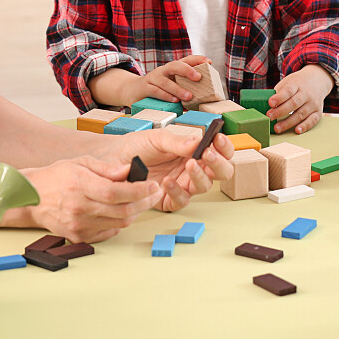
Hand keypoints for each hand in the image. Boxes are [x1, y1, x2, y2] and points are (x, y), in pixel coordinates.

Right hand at [20, 156, 162, 242]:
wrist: (32, 198)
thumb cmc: (57, 177)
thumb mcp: (81, 163)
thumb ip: (107, 168)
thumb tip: (130, 170)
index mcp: (80, 185)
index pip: (116, 192)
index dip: (139, 190)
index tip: (153, 185)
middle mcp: (80, 208)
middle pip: (122, 210)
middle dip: (144, 202)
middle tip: (155, 193)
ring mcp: (79, 225)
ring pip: (119, 223)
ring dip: (135, 212)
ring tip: (141, 201)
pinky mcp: (79, 236)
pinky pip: (109, 231)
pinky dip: (120, 222)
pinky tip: (122, 211)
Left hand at [110, 127, 234, 211]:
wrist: (114, 161)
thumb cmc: (137, 146)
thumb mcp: (157, 138)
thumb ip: (178, 142)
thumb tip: (200, 143)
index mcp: (195, 151)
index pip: (220, 151)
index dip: (224, 147)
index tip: (218, 139)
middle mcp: (193, 168)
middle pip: (221, 172)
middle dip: (219, 164)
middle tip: (207, 154)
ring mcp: (183, 185)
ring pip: (205, 186)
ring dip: (200, 175)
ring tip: (188, 164)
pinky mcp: (169, 200)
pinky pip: (182, 200)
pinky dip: (177, 192)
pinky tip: (167, 181)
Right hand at [133, 55, 209, 104]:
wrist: (133, 90)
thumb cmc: (157, 89)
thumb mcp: (171, 85)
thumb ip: (184, 88)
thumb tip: (202, 99)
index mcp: (172, 69)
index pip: (186, 60)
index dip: (197, 59)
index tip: (209, 61)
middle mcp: (163, 70)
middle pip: (175, 66)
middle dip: (187, 70)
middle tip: (198, 77)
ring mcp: (153, 78)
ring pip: (166, 81)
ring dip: (178, 88)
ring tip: (189, 96)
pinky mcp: (145, 87)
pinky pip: (156, 91)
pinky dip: (166, 96)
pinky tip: (174, 100)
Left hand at [266, 65, 333, 133]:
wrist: (317, 80)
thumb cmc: (298, 83)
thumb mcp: (288, 82)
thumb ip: (278, 92)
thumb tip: (264, 104)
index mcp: (297, 84)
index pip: (288, 90)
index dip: (279, 97)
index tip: (270, 103)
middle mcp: (307, 93)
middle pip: (294, 103)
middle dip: (280, 111)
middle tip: (269, 117)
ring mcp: (313, 103)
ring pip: (301, 114)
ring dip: (288, 122)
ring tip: (277, 128)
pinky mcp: (318, 111)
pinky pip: (312, 120)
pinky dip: (305, 126)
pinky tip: (297, 130)